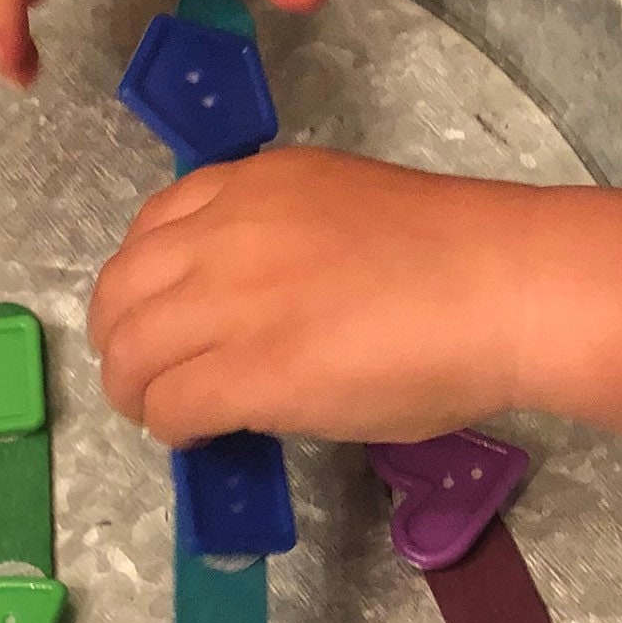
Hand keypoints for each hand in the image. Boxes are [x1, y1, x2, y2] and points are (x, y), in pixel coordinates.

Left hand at [87, 148, 547, 444]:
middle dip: (121, 342)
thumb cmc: (452, 254)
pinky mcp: (247, 374)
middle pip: (121, 292)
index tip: (163, 316)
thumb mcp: (337, 210)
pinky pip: (170, 407)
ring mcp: (230, 302)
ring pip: (131, 354)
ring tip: (164, 416)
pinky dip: (171, 429)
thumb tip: (250, 309)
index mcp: (251, 184)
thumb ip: (277, 244)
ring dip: (136, 393)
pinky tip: (200, 438)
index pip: (149, 227)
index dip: (143, 283)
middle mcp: (224, 233)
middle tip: (146, 380)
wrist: (500, 285)